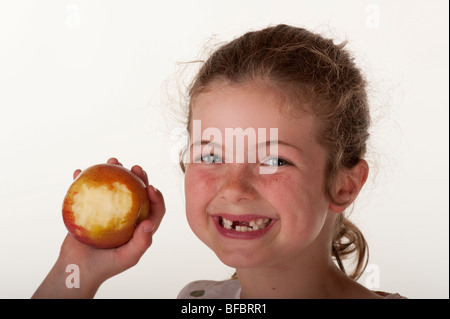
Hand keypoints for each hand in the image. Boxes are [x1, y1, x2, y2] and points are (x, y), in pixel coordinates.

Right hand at [32, 158, 164, 297]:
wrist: (79, 269)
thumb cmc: (107, 266)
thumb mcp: (128, 258)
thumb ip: (141, 243)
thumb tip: (149, 222)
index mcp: (140, 225)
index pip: (154, 208)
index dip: (157, 196)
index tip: (150, 187)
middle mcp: (127, 214)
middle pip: (137, 191)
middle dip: (139, 176)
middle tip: (135, 167)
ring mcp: (108, 209)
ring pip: (114, 186)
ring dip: (114, 171)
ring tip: (113, 161)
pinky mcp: (90, 208)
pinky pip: (87, 190)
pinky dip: (82, 179)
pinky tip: (78, 172)